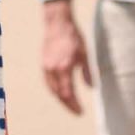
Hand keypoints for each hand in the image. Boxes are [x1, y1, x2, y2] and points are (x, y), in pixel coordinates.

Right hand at [41, 0, 91, 114]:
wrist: (57, 22)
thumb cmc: (73, 36)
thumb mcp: (85, 53)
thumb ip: (88, 71)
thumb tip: (91, 87)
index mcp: (64, 68)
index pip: (68, 93)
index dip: (74, 105)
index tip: (81, 112)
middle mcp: (52, 69)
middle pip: (58, 94)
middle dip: (67, 105)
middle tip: (76, 111)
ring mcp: (46, 66)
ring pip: (52, 89)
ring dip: (60, 99)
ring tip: (69, 104)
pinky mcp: (43, 63)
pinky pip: (47, 82)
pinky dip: (54, 90)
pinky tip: (60, 91)